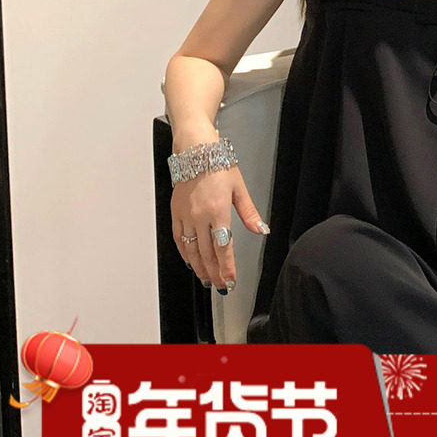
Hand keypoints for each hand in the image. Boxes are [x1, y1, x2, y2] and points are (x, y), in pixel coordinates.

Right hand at [170, 162, 267, 291]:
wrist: (196, 152)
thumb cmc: (218, 166)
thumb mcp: (240, 188)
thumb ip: (249, 213)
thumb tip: (261, 229)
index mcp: (218, 211)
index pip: (223, 248)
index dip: (226, 268)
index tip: (230, 280)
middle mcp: (200, 217)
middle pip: (206, 253)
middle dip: (214, 272)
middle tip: (220, 285)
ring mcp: (186, 216)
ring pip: (191, 250)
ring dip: (199, 267)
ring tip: (206, 278)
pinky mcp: (175, 213)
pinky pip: (178, 239)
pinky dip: (184, 253)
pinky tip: (190, 261)